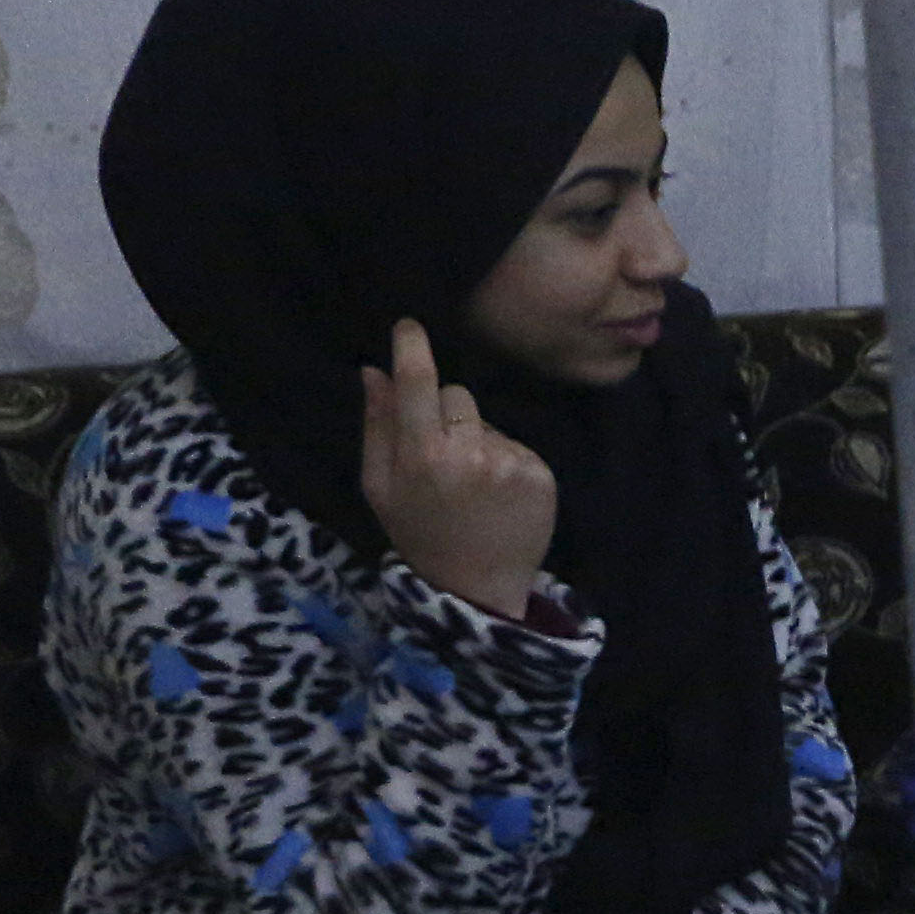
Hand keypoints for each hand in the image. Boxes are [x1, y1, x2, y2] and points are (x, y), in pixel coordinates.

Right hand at [356, 318, 557, 623]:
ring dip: (476, 440)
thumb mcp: (380, 485)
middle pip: (456, 395)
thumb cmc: (419, 532)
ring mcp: (509, 463)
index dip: (413, 348)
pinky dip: (505, 461)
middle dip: (444, 413)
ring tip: (471, 485)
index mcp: (422, 455)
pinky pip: (516, 445)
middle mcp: (468, 453)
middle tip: (440, 457)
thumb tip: (374, 371)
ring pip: (486, 422)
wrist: (476, 587)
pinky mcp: (540, 475)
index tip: (409, 326)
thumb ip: (377, 426)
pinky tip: (496, 495)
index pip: (420, 382)